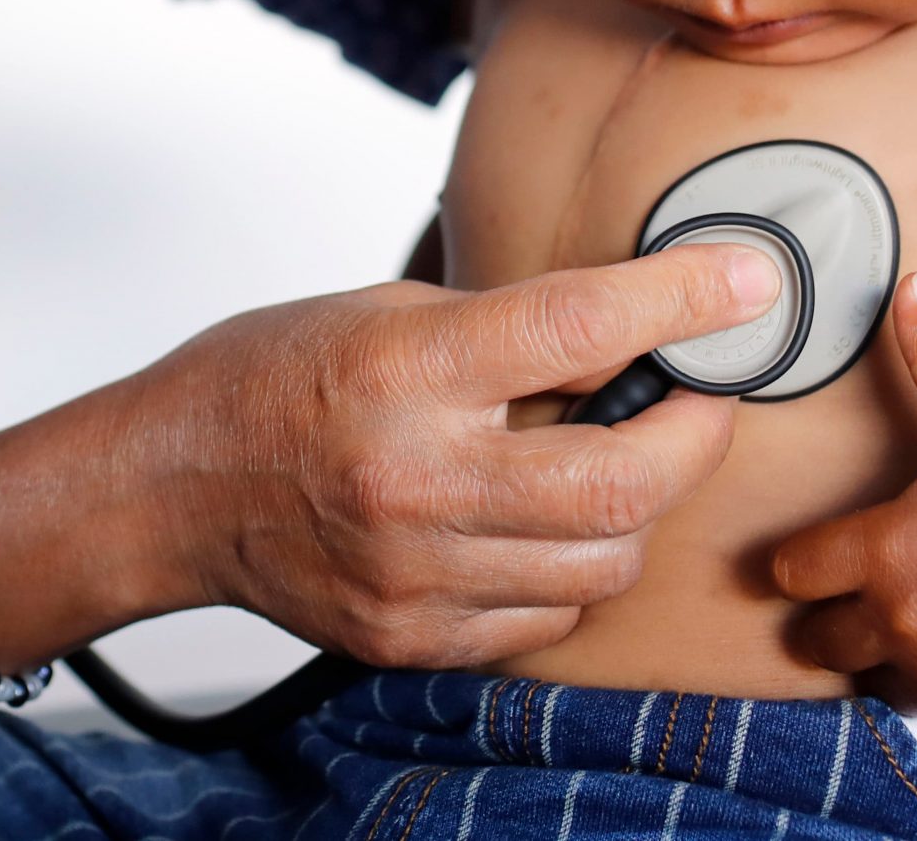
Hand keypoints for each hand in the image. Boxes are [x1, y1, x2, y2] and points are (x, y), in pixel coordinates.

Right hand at [134, 244, 780, 670]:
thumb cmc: (270, 379)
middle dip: (697, 432)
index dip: (684, 300)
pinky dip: (574, 569)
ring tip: (619, 459)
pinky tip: (543, 524)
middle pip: (623, 477)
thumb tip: (636, 327)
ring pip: (605, 561)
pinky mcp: (414, 636)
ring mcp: (416, 574)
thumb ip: (504, 328)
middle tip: (705, 396)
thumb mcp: (384, 312)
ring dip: (639, 505)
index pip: (580, 329)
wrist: (167, 489)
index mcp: (405, 372)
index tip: (749, 280)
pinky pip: (550, 617)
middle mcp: (415, 479)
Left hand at [771, 276, 916, 744]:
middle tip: (880, 598)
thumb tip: (910, 285)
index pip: (790, 572)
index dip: (804, 565)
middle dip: (838, 622)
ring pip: (880, 682)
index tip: (826, 559)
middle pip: (820, 640)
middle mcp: (900, 616)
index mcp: (882, 546)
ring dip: (897, 660)